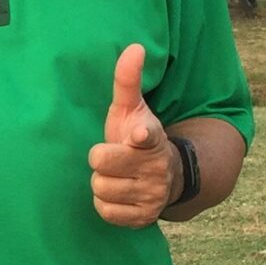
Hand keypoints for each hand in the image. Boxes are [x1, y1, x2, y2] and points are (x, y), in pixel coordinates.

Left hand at [89, 43, 177, 227]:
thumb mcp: (131, 109)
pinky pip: (106, 211)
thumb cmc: (135, 136)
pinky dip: (105, 204)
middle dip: (100, 159)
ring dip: (102, 182)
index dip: (140, 135)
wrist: (165, 177)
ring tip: (115, 175)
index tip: (138, 135)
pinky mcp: (144, 218)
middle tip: (111, 155)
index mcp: (151, 136)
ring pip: (101, 188)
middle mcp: (156, 167)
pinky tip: (117, 193)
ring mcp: (152, 194)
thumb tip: (133, 46)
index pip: (147, 135)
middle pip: (102, 163)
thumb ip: (128, 80)